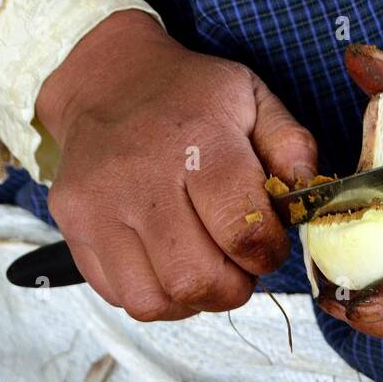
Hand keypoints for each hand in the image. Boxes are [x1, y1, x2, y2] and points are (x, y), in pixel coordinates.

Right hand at [36, 11, 316, 319]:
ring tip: (200, 266)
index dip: (266, 255)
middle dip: (231, 287)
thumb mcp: (252, 100)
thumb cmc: (190, 98)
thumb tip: (308, 198)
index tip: (265, 244)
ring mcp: (99, 207)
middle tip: (235, 264)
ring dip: (190, 299)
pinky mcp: (74, 228)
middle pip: (196, 280)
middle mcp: (141, 178)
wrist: (107, 80)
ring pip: (154, 300)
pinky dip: (154, 295)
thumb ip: (291, 148)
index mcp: (197, 142)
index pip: (242, 233)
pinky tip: (166, 264)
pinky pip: (120, 296)